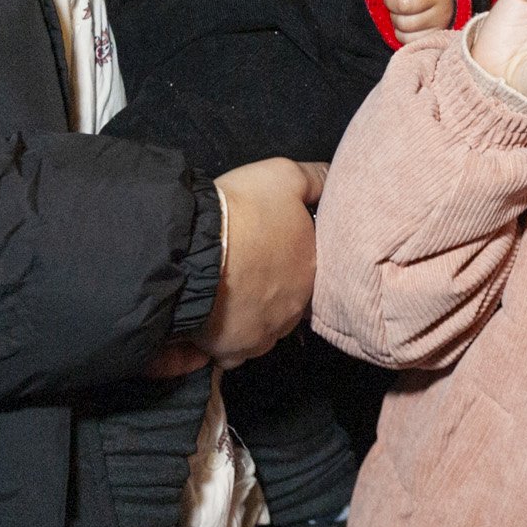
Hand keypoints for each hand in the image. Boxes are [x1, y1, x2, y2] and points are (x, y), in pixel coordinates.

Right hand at [196, 158, 328, 369]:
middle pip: (286, 300)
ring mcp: (267, 332)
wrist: (193, 249)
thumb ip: (315, 180)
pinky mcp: (235, 350)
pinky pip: (234, 351)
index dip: (284, 259)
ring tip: (225, 297)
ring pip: (263, 328)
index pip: (306, 268)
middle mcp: (297, 306)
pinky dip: (225, 340)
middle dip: (269, 290)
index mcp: (312, 268)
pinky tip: (212, 322)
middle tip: (241, 272)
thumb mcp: (283, 176)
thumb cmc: (241, 211)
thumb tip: (333, 179)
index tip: (263, 250)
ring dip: (249, 317)